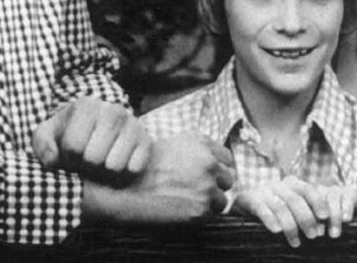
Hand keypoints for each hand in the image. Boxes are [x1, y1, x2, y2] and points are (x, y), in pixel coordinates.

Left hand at [32, 97, 150, 179]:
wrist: (101, 137)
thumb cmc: (69, 137)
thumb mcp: (48, 136)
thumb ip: (43, 144)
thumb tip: (53, 160)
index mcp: (86, 106)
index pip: (73, 146)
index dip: (68, 159)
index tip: (70, 155)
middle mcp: (112, 110)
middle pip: (93, 158)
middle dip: (86, 166)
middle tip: (86, 161)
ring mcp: (133, 124)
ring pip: (113, 165)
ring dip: (104, 173)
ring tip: (100, 162)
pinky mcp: (147, 142)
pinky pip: (134, 169)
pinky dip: (123, 174)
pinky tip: (117, 164)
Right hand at [82, 132, 234, 223]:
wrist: (128, 185)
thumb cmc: (146, 164)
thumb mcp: (175, 142)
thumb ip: (199, 148)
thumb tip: (215, 161)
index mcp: (203, 144)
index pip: (227, 158)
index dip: (218, 167)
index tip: (210, 174)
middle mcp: (208, 163)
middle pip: (228, 179)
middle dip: (216, 185)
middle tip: (199, 190)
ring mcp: (206, 187)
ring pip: (222, 199)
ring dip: (210, 201)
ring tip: (189, 201)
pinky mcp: (201, 209)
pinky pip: (210, 214)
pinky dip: (199, 214)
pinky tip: (182, 208)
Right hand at [235, 178, 355, 246]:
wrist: (243, 200)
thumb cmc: (273, 205)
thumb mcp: (289, 203)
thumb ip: (305, 209)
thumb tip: (324, 226)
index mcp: (291, 183)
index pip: (307, 189)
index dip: (317, 202)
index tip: (325, 217)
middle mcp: (278, 185)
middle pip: (295, 199)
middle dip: (306, 218)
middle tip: (313, 236)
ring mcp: (264, 191)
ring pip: (280, 207)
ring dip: (290, 225)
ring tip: (296, 242)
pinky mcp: (250, 199)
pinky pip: (262, 209)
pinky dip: (270, 220)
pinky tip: (277, 231)